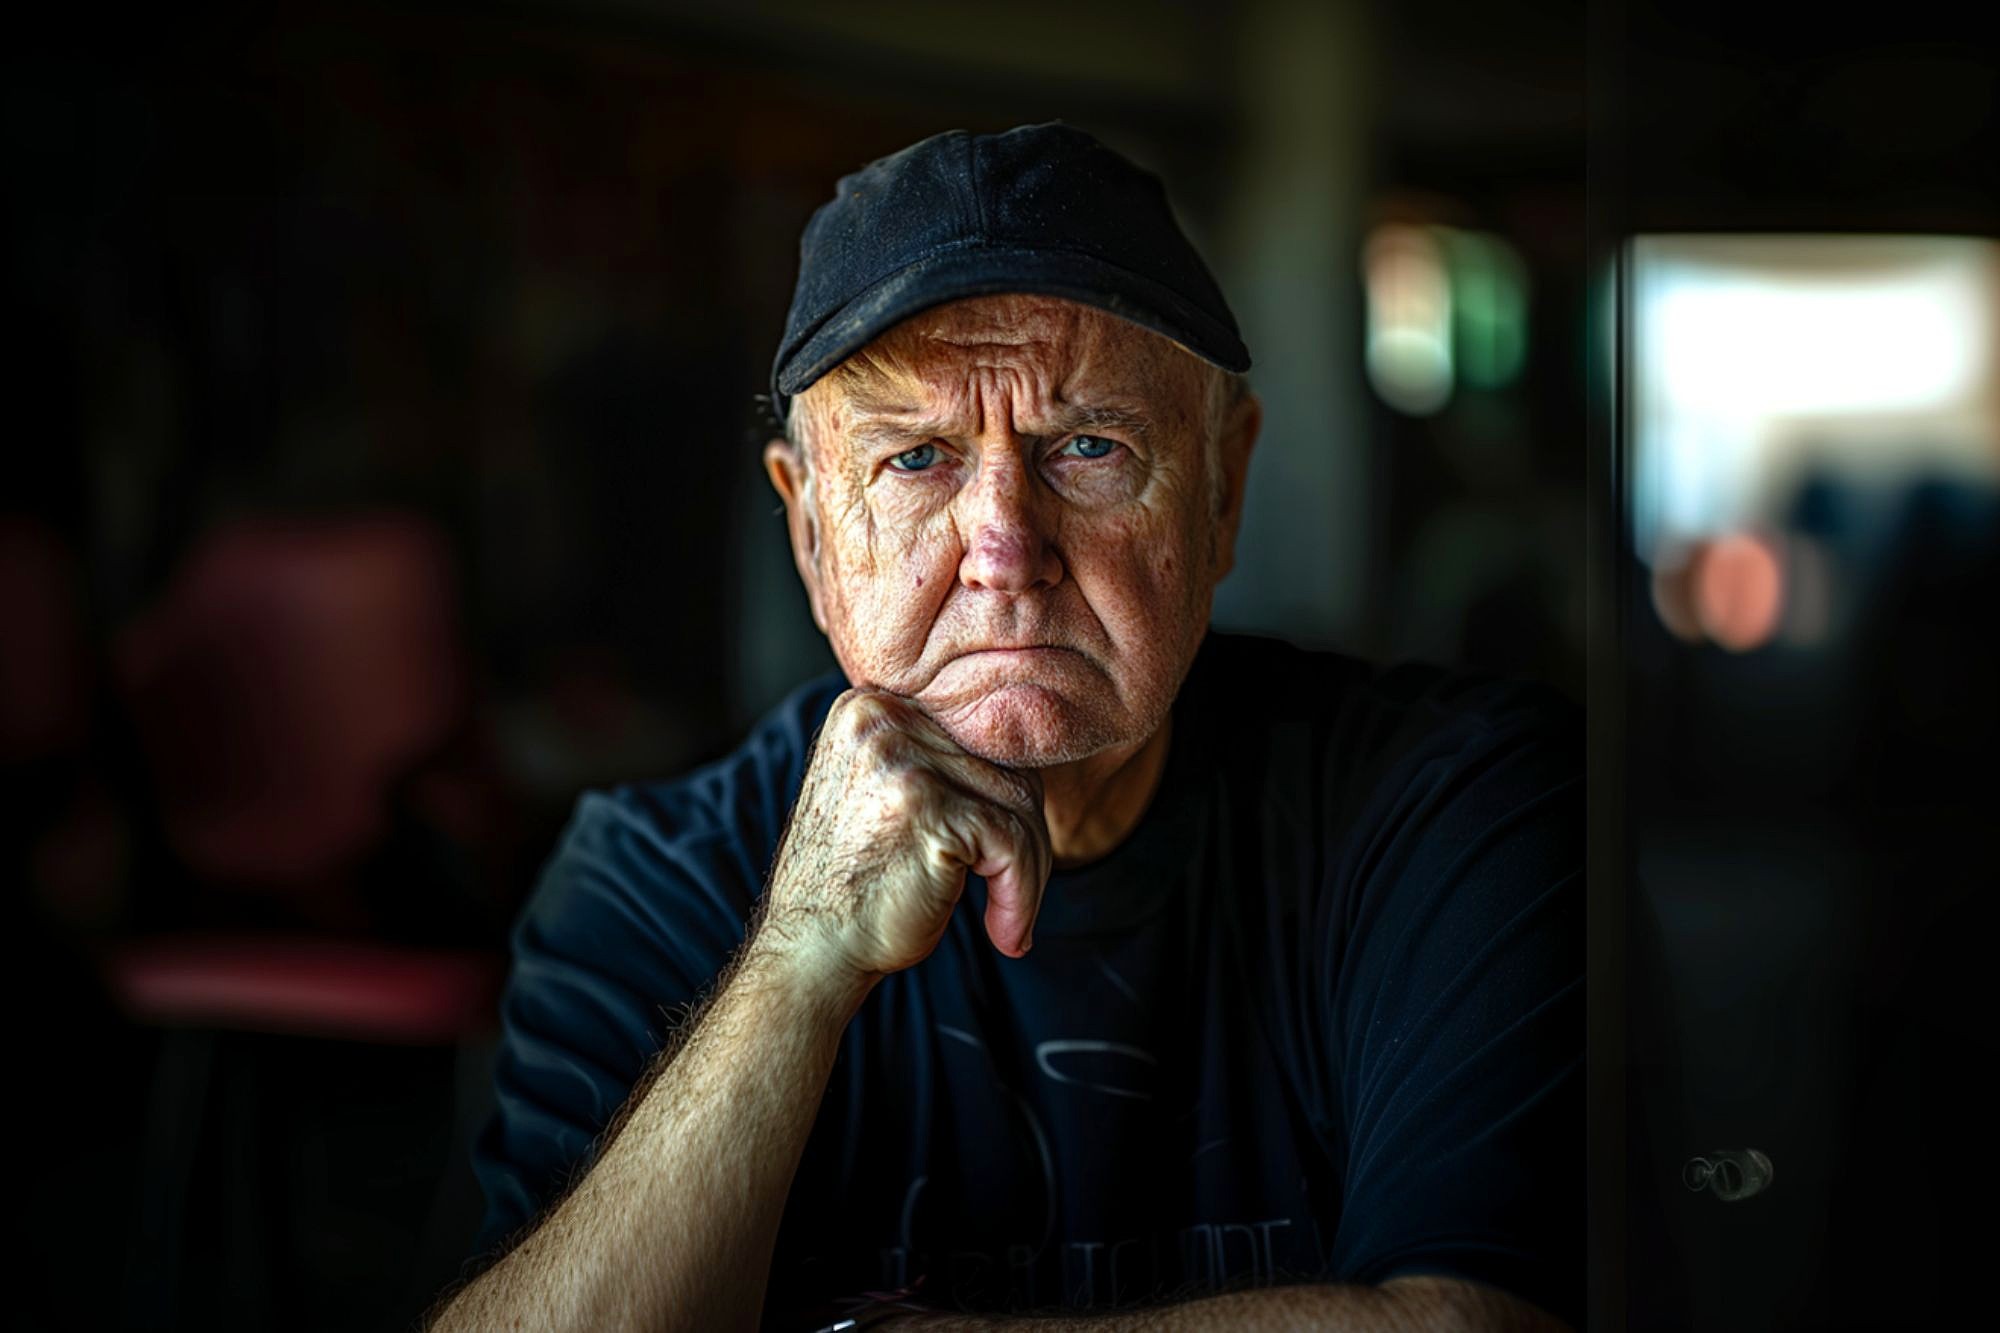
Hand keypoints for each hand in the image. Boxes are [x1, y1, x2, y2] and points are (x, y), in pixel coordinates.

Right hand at [758, 689, 1051, 979]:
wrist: (813, 950)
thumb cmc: (859, 882)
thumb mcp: (886, 792)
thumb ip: (937, 758)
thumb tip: (1035, 743)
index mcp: (873, 705)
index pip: (981, 736)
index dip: (1008, 800)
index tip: (1012, 856)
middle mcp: (883, 717)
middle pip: (1006, 764)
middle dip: (1026, 836)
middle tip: (1016, 894)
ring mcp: (902, 758)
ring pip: (1019, 802)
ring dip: (1029, 870)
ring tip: (1008, 919)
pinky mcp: (927, 806)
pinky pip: (1013, 841)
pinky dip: (1022, 892)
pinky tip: (1005, 932)